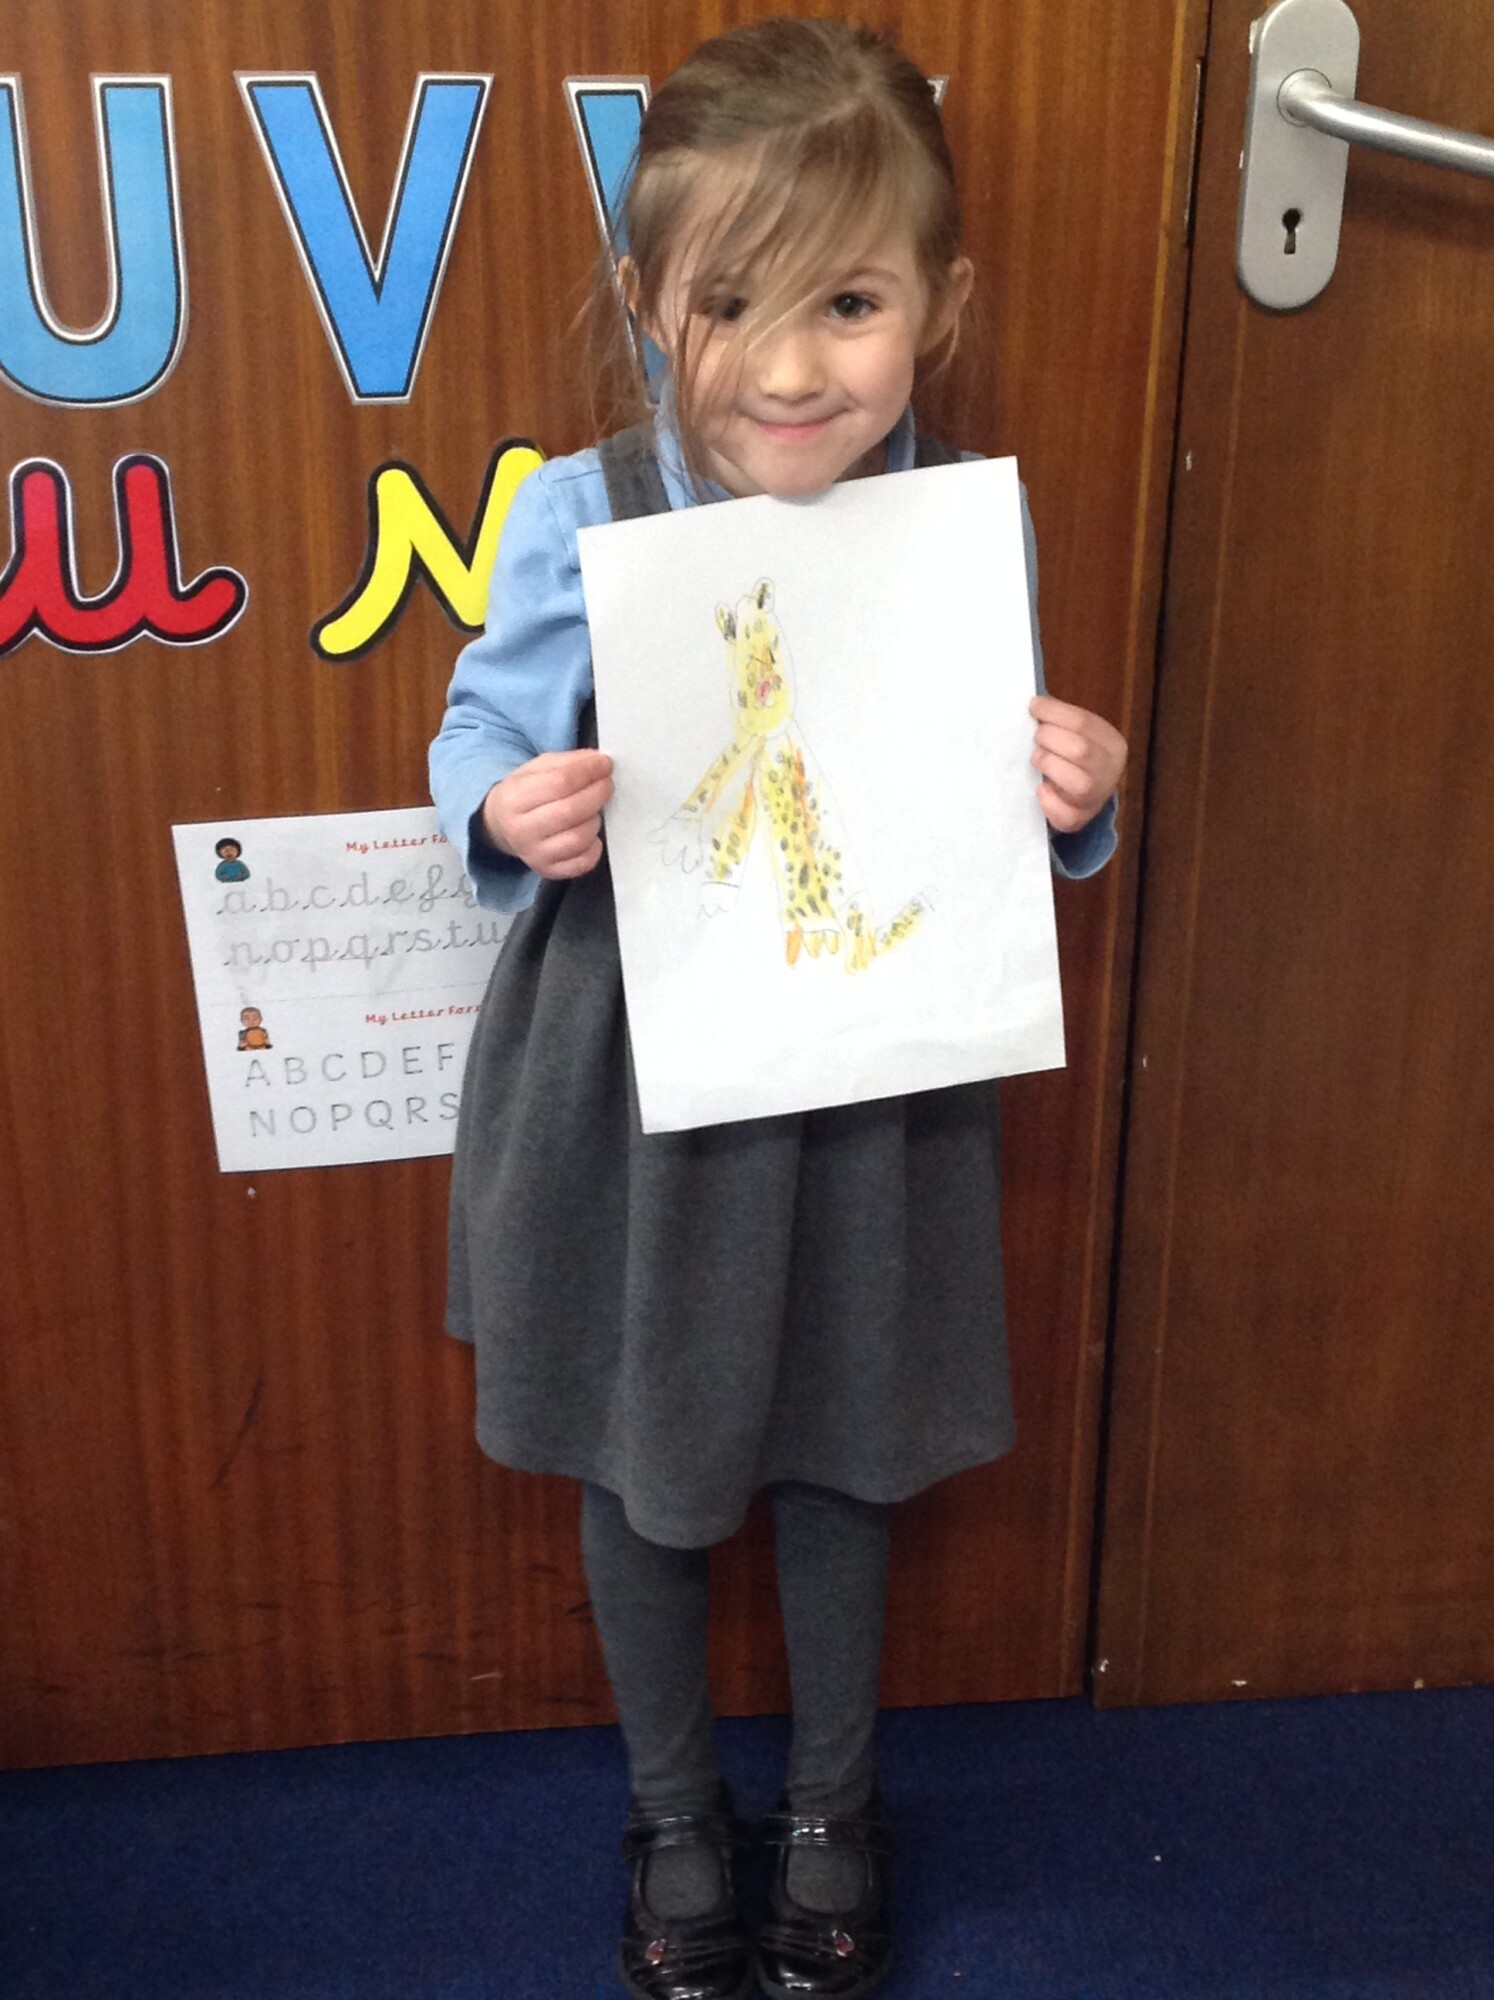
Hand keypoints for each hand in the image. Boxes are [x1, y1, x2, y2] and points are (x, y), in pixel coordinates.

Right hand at [481, 749, 612, 877]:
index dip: (588, 771)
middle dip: (597, 794)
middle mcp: (521, 831)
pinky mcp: (548, 871)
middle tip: (606, 785)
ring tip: (592, 810)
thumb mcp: (537, 769)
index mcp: (514, 799)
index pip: (559, 782)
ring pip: (579, 838)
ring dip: (594, 820)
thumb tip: (598, 762)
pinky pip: (583, 863)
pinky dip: (594, 848)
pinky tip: (589, 835)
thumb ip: (568, 762)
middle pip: (571, 811)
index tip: (604, 764)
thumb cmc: (524, 794)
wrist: (502, 825)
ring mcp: (534, 855)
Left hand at [1028, 695, 1126, 833]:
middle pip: (1080, 750)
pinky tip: (1040, 788)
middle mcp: (1110, 770)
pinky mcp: (1080, 820)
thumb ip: (1061, 720)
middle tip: (1036, 738)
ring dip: (1050, 766)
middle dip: (1050, 739)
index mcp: (1112, 743)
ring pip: (1078, 783)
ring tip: (1037, 760)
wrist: (1084, 794)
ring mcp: (1097, 798)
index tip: (1033, 706)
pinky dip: (1048, 801)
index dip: (1054, 712)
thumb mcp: (1076, 734)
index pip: (1083, 722)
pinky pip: (1066, 815)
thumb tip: (1036, 704)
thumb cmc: (1075, 757)